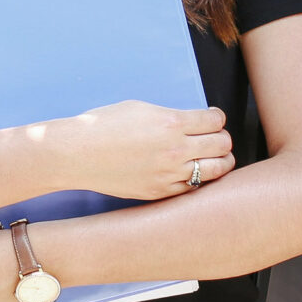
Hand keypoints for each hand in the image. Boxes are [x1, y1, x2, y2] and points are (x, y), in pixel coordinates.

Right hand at [46, 102, 234, 200]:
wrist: (78, 153)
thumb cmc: (104, 125)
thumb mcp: (141, 108)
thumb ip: (171, 116)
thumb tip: (192, 123)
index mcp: (171, 122)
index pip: (215, 121)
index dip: (217, 118)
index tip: (213, 118)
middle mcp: (176, 149)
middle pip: (222, 144)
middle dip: (222, 138)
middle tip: (216, 137)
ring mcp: (170, 174)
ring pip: (216, 169)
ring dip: (221, 161)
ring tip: (216, 157)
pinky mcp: (161, 192)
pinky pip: (194, 188)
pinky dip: (200, 179)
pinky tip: (194, 173)